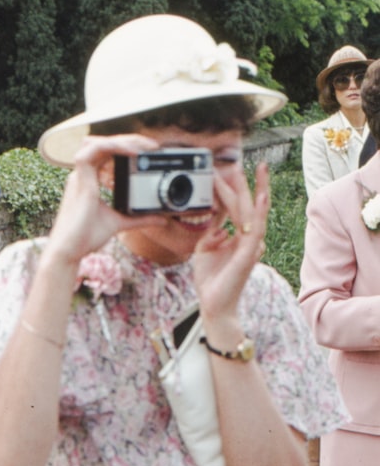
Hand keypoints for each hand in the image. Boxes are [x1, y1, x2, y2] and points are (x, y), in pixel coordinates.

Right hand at [45, 134, 164, 264]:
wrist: (69, 250)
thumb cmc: (85, 237)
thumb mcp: (119, 223)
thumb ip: (139, 219)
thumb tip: (161, 219)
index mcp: (88, 181)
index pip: (105, 153)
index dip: (124, 147)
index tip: (146, 152)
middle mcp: (82, 175)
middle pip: (102, 144)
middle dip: (126, 140)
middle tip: (150, 146)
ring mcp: (80, 176)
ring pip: (95, 142)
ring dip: (119, 140)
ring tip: (141, 146)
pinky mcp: (80, 180)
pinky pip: (92, 151)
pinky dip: (112, 146)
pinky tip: (130, 152)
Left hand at [192, 162, 269, 321]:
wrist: (213, 303)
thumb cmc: (211, 279)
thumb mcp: (204, 249)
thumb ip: (211, 233)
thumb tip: (217, 223)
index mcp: (237, 237)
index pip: (236, 207)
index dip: (230, 189)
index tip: (225, 171)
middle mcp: (247, 238)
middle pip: (247, 205)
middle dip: (245, 183)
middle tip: (241, 162)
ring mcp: (250, 244)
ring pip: (254, 212)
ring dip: (255, 189)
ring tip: (258, 170)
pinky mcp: (249, 252)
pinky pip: (256, 228)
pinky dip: (258, 211)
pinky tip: (261, 196)